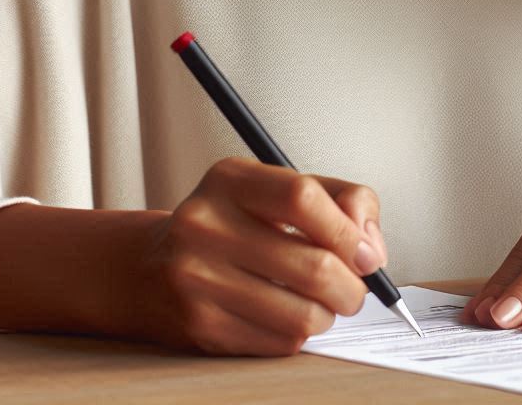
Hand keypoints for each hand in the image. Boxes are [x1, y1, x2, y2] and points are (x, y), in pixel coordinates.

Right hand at [132, 156, 388, 356]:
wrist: (151, 267)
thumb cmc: (233, 224)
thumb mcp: (278, 189)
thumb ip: (339, 200)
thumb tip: (371, 249)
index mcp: (231, 180)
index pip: (302, 197)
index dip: (347, 230)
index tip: (366, 253)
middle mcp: (206, 225)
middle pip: (312, 265)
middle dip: (352, 286)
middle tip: (355, 288)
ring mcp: (197, 278)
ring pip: (302, 314)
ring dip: (329, 314)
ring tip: (323, 302)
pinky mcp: (199, 325)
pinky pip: (280, 341)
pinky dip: (299, 333)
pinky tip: (289, 314)